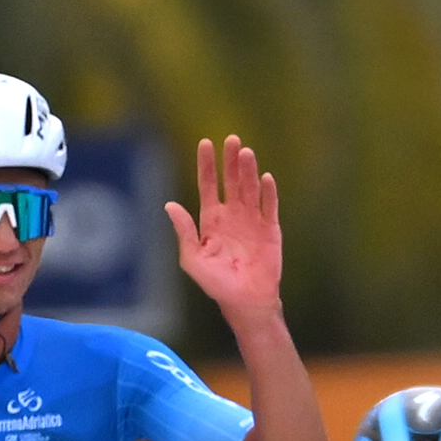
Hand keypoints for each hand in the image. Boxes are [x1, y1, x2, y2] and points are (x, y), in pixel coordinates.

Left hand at [165, 135, 285, 317]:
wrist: (245, 301)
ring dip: (248, 171)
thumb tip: (170, 205)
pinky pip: (269, 206)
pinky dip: (268, 192)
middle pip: (231, 181)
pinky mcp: (270, 229)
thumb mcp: (192, 259)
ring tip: (246, 152)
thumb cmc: (216, 283)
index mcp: (211, 220)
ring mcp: (252, 220)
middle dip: (230, 160)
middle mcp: (232, 215)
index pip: (209, 185)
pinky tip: (265, 178)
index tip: (205, 143)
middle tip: (232, 139)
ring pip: (250, 188)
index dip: (207, 165)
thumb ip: (184, 232)